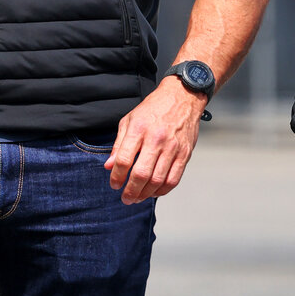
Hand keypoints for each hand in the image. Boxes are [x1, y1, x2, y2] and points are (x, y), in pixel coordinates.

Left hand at [105, 79, 206, 203]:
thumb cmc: (154, 108)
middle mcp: (156, 139)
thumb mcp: (130, 120)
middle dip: (130, 191)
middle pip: (141, 174)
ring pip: (158, 180)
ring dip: (146, 194)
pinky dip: (163, 190)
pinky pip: (174, 178)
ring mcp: (173, 147)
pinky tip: (155, 192)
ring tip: (138, 197)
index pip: (124, 160)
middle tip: (126, 198)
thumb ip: (118, 144)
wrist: (183, 97)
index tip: (114, 184)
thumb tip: (109, 165)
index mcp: (139, 129)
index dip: (116, 176)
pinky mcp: (185, 153)